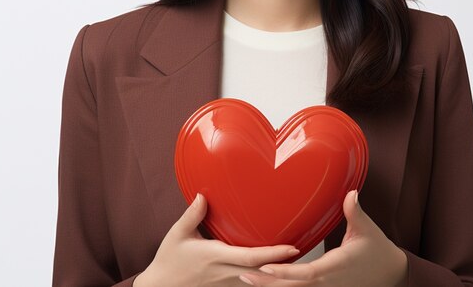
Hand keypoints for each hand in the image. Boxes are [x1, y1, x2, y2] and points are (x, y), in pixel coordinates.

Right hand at [133, 193, 300, 286]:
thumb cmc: (169, 260)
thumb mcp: (178, 234)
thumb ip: (192, 214)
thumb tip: (203, 194)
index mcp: (216, 256)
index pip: (252, 257)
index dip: (274, 253)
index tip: (292, 246)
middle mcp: (225, 272)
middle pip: (261, 270)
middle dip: (283, 264)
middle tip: (303, 252)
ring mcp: (226, 282)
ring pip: (256, 279)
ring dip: (275, 272)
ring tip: (295, 261)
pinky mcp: (224, 286)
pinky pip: (248, 282)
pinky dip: (263, 277)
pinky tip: (273, 271)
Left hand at [238, 190, 407, 286]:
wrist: (392, 273)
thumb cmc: (378, 251)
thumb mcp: (367, 230)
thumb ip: (355, 212)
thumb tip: (350, 193)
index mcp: (337, 267)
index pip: (307, 273)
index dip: (285, 271)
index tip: (265, 264)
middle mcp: (330, 282)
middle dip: (268, 282)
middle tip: (244, 273)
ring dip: (272, 286)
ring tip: (247, 278)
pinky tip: (268, 281)